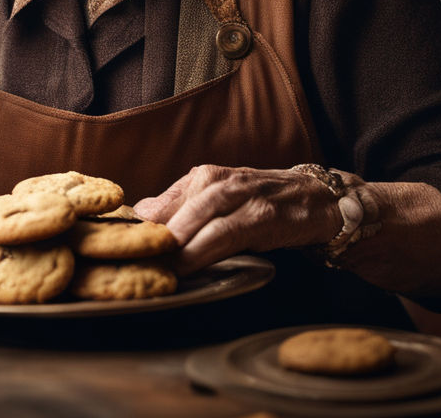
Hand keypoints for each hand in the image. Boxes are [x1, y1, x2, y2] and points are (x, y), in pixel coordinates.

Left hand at [133, 165, 341, 274]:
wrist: (320, 199)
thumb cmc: (264, 201)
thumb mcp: (222, 198)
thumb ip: (183, 205)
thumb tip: (140, 214)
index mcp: (207, 176)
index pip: (165, 200)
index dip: (142, 225)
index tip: (120, 245)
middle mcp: (223, 180)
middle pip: (181, 205)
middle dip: (157, 231)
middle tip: (134, 256)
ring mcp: (246, 196)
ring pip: (205, 215)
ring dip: (179, 239)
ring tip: (157, 262)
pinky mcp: (266, 216)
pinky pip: (230, 232)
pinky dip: (206, 247)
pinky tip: (190, 263)